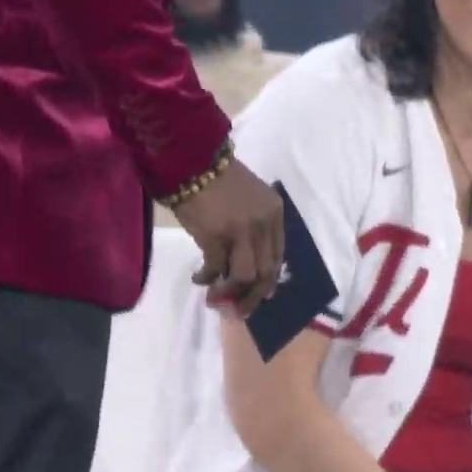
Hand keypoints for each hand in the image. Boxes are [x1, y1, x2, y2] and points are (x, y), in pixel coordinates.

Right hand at [169, 156, 283, 317]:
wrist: (193, 161)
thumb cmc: (218, 180)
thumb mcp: (249, 200)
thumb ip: (254, 226)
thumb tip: (246, 262)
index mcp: (274, 213)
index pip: (278, 255)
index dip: (269, 279)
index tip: (261, 295)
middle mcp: (263, 224)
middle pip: (266, 270)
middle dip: (253, 295)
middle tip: (239, 310)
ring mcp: (242, 231)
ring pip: (245, 276)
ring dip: (230, 292)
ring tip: (214, 298)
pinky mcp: (217, 237)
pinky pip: (216, 269)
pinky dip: (208, 278)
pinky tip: (199, 278)